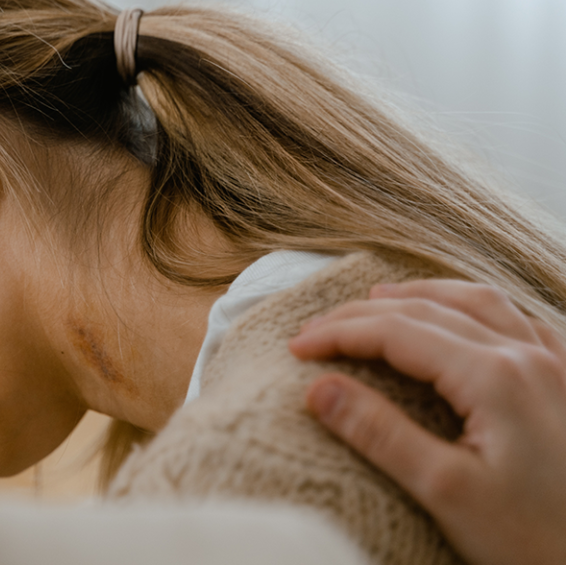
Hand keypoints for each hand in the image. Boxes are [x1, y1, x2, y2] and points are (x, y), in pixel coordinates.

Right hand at [288, 280, 565, 564]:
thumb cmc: (536, 539)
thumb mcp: (445, 492)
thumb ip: (380, 433)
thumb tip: (318, 388)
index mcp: (494, 376)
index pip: (397, 333)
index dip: (339, 334)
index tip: (295, 348)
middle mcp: (527, 356)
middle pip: (429, 310)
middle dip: (363, 314)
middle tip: (315, 330)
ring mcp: (555, 367)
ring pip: (478, 302)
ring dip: (420, 295)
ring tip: (380, 299)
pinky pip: (519, 320)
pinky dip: (475, 306)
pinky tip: (464, 317)